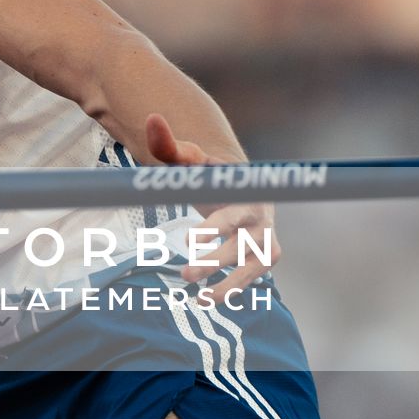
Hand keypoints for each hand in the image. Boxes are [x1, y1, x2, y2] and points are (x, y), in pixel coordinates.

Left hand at [144, 113, 278, 305]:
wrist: (238, 184)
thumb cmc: (210, 171)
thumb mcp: (189, 158)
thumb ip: (169, 144)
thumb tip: (151, 118)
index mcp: (245, 192)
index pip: (232, 214)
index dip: (215, 227)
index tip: (189, 239)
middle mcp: (261, 216)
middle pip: (243, 244)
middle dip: (216, 261)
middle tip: (184, 274)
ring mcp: (267, 236)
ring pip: (255, 265)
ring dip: (231, 284)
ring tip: (200, 300)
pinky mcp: (266, 254)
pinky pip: (255, 275)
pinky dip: (236, 289)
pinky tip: (208, 300)